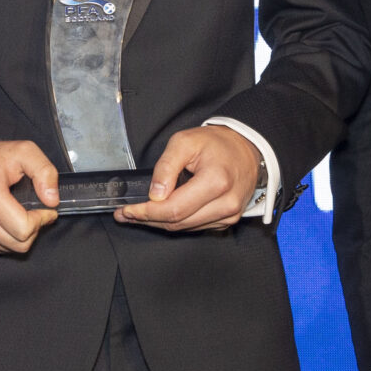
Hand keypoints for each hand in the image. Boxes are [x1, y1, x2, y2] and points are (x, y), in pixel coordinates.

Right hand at [0, 134, 59, 253]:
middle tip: (35, 211)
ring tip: (19, 213)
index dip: (41, 220)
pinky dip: (8, 238)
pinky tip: (6, 220)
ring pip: (10, 249)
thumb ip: (44, 171)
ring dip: (21, 235)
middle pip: (19, 244)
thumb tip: (52, 200)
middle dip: (34, 229)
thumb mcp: (23, 151)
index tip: (45, 208)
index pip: (23, 228)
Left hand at [115, 125, 260, 229]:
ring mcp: (229, 215)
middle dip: (148, 219)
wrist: (246, 149)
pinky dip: (176, 222)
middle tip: (125, 215)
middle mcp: (226, 204)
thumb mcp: (184, 142)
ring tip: (139, 214)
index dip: (146, 213)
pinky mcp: (228, 220)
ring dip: (159, 223)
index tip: (126, 210)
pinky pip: (196, 226)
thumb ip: (166, 167)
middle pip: (178, 222)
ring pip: (185, 228)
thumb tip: (155, 195)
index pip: (174, 208)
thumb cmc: (216, 143)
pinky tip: (161, 214)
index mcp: (216, 182)